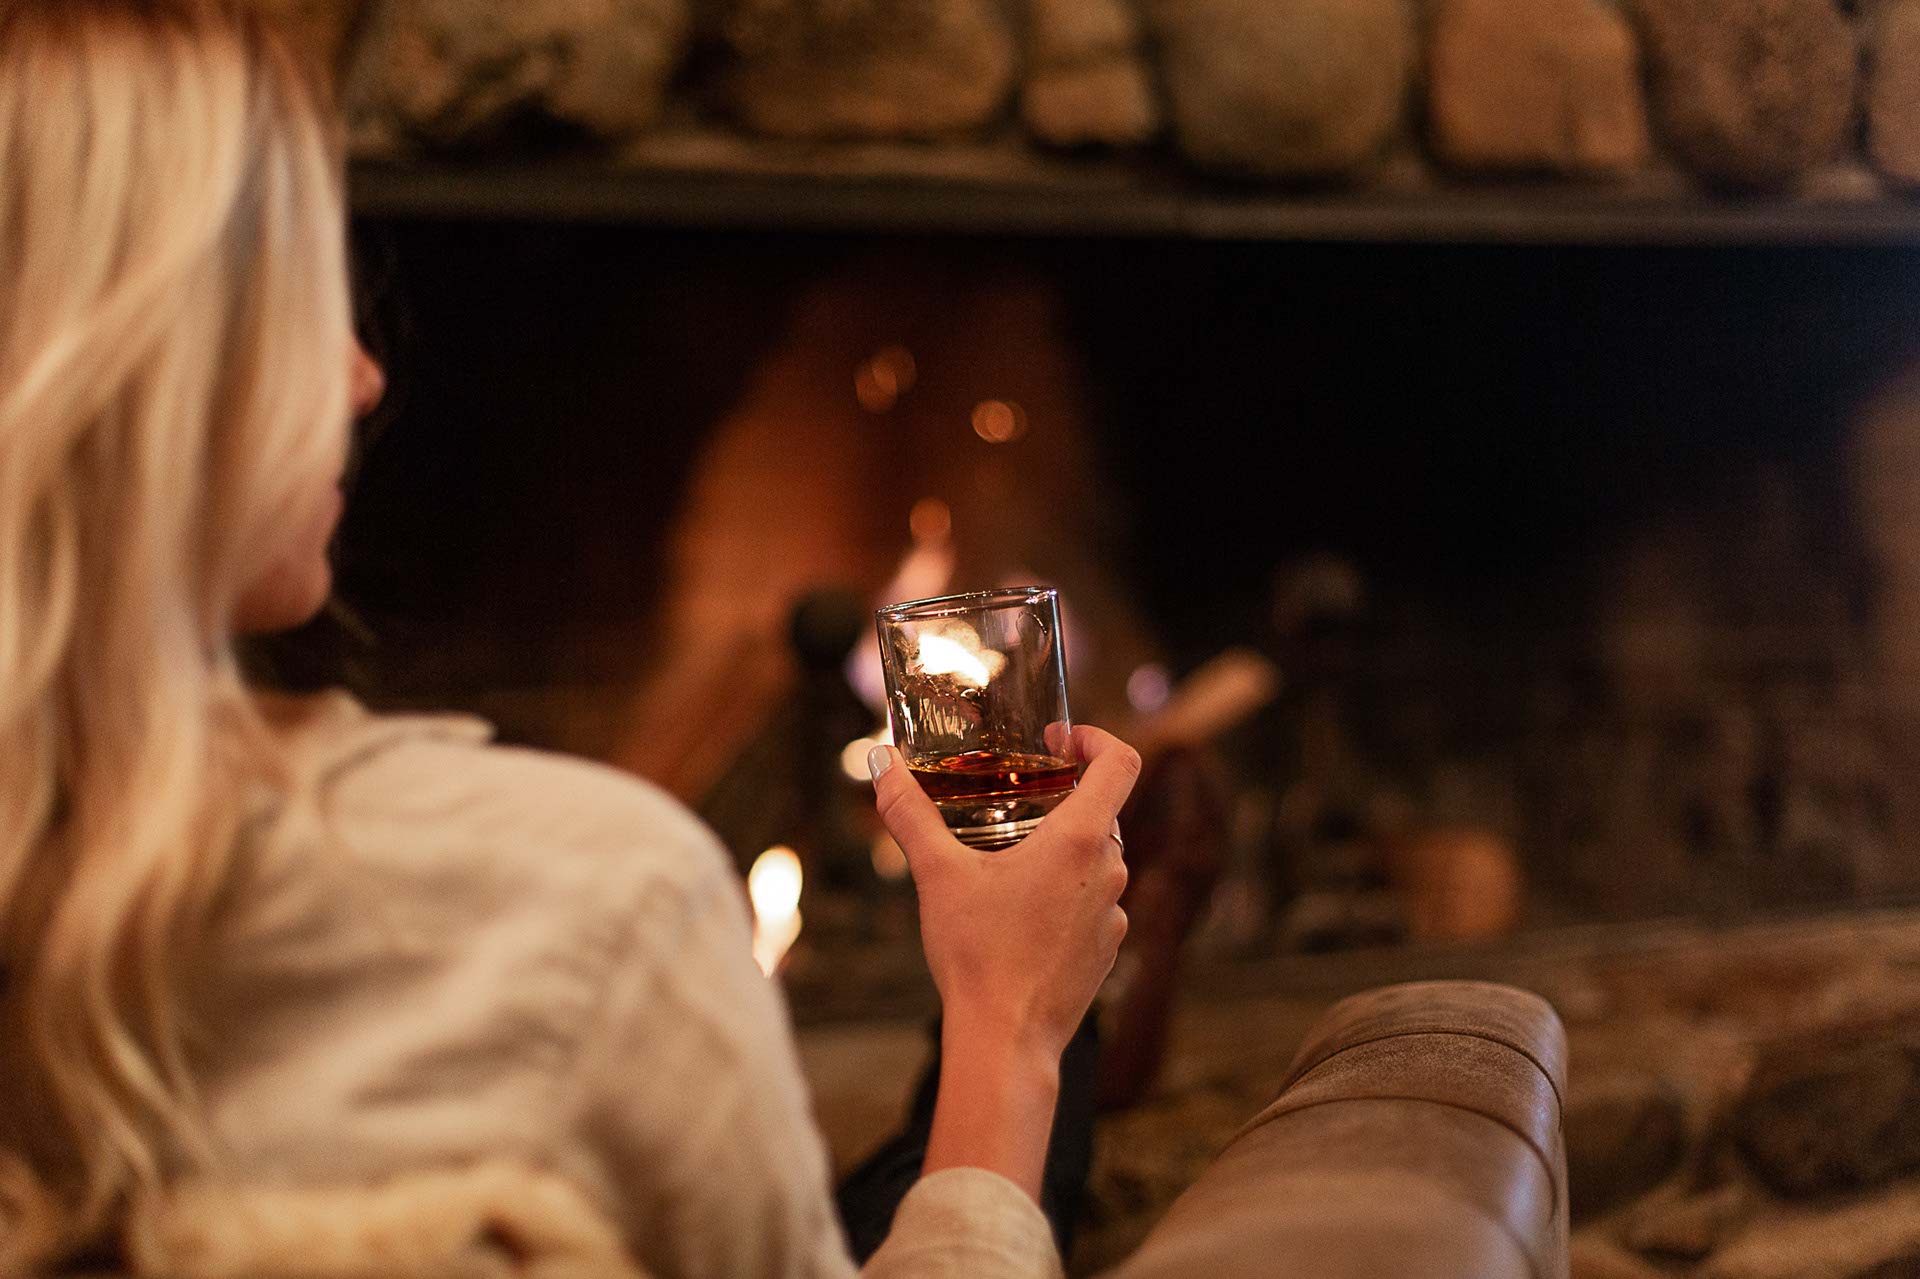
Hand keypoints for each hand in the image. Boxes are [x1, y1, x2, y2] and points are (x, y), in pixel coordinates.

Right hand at [868, 726, 1139, 1065]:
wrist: (1005, 1040)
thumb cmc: (976, 954)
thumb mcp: (937, 875)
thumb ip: (909, 813)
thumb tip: (881, 763)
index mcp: (1080, 840)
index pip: (1122, 764)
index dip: (1096, 739)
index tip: (1060, 740)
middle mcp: (1110, 871)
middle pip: (1101, 811)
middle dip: (1061, 799)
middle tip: (1015, 798)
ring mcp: (1114, 913)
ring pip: (1095, 860)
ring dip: (1060, 849)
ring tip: (1008, 861)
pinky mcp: (1107, 949)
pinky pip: (1092, 903)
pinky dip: (1063, 894)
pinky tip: (1019, 915)